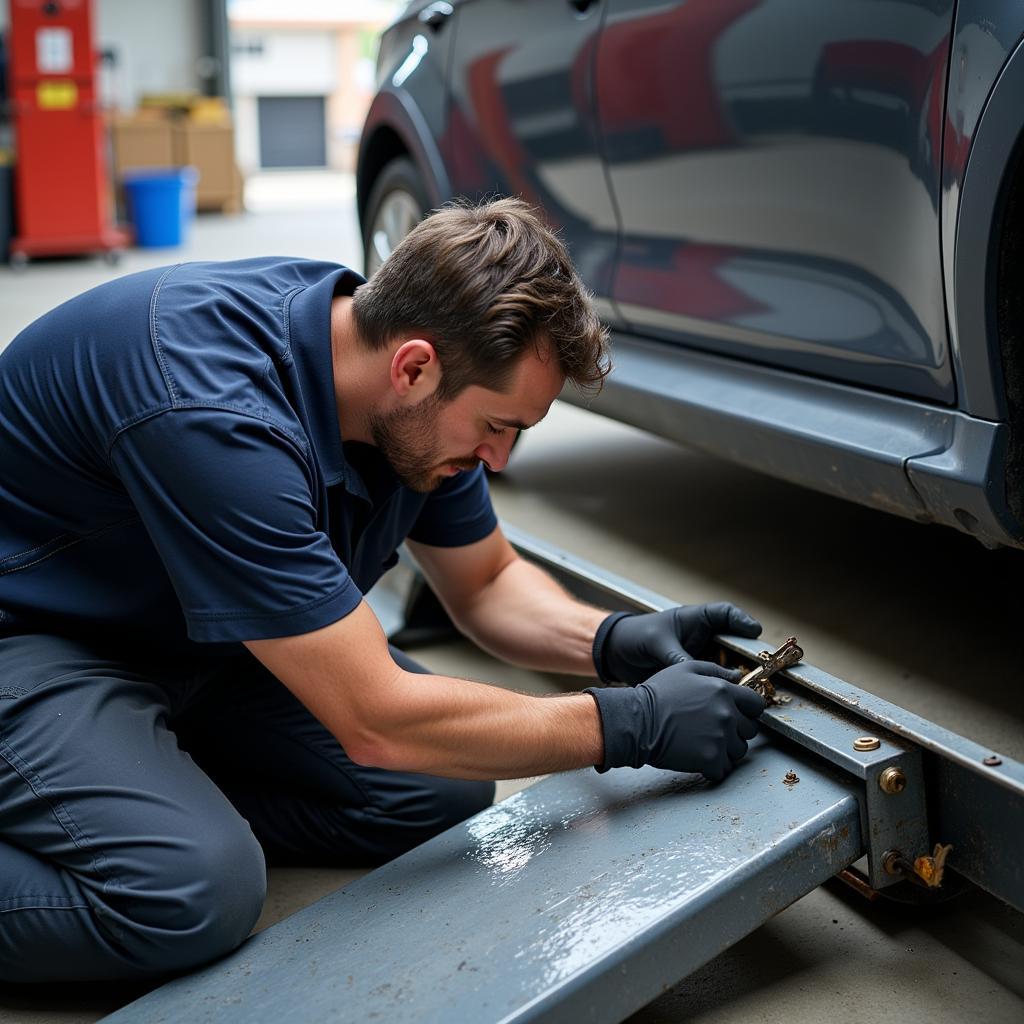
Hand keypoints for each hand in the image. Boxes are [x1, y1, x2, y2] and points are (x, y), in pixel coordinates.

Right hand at [585, 662, 764, 780]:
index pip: (756, 704)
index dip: (748, 710)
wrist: (637, 721)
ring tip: (703, 743)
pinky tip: (698, 757)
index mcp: (723, 691)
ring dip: (726, 750)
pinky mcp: (710, 759)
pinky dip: (713, 767)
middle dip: (736, 730)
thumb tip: (736, 676)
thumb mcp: (685, 669)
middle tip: (713, 729)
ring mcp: (720, 738)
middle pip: (750, 730)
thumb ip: (715, 670)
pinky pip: (724, 769)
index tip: (737, 714)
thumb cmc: (658, 694)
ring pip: (739, 751)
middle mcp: (727, 714)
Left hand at [596, 604, 761, 684]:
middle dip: (747, 654)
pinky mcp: (696, 676)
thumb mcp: (657, 643)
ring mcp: (702, 657)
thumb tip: (699, 675)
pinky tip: (727, 699)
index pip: (726, 614)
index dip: (742, 621)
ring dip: (737, 675)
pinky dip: (721, 689)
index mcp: (696, 620)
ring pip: (729, 665)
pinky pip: (714, 681)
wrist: (618, 655)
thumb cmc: (636, 636)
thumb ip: (678, 657)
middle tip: (758, 666)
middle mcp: (704, 638)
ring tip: (747, 686)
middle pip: (734, 643)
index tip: (754, 630)